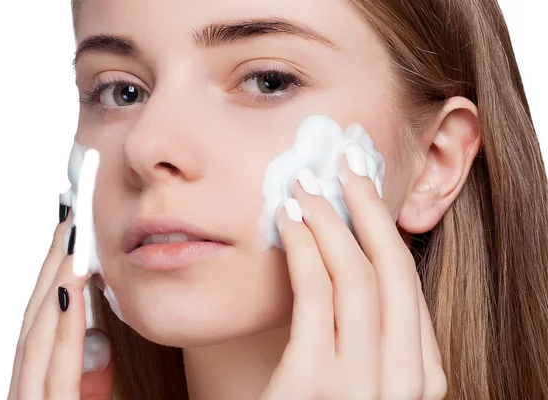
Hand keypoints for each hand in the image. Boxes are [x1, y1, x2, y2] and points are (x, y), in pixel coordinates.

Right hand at [7, 208, 113, 399]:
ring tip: (73, 242)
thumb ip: (90, 379)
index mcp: (36, 386)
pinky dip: (65, 330)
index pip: (40, 326)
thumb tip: (97, 337)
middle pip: (33, 320)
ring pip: (36, 337)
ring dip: (55, 285)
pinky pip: (58, 370)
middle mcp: (26, 392)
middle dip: (51, 268)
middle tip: (70, 221)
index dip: (51, 278)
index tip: (69, 239)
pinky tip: (71, 294)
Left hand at [259, 160, 446, 398]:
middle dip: (370, 206)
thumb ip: (365, 337)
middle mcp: (404, 386)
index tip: (364, 191)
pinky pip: (316, 297)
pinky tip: (289, 219)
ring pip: (357, 276)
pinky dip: (304, 248)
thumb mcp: (355, 379)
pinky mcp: (315, 388)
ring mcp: (363, 390)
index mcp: (420, 381)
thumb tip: (346, 260)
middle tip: (347, 161)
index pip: (407, 286)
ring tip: (306, 183)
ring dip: (332, 218)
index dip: (385, 229)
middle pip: (392, 270)